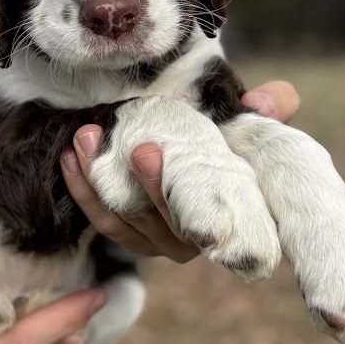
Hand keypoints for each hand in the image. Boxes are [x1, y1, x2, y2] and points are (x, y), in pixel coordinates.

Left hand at [61, 80, 299, 261]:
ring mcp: (156, 243)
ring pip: (119, 220)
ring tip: (84, 138)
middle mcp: (190, 243)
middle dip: (128, 178)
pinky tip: (72, 157)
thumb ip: (272, 111)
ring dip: (94, 180)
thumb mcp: (258, 129)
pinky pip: (102, 220)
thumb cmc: (236, 146)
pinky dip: (82, 190)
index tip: (147, 149)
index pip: (194, 216)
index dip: (164, 186)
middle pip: (152, 218)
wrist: (202, 159)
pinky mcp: (131, 237)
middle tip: (106, 136)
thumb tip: (264, 100)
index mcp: (226, 221)